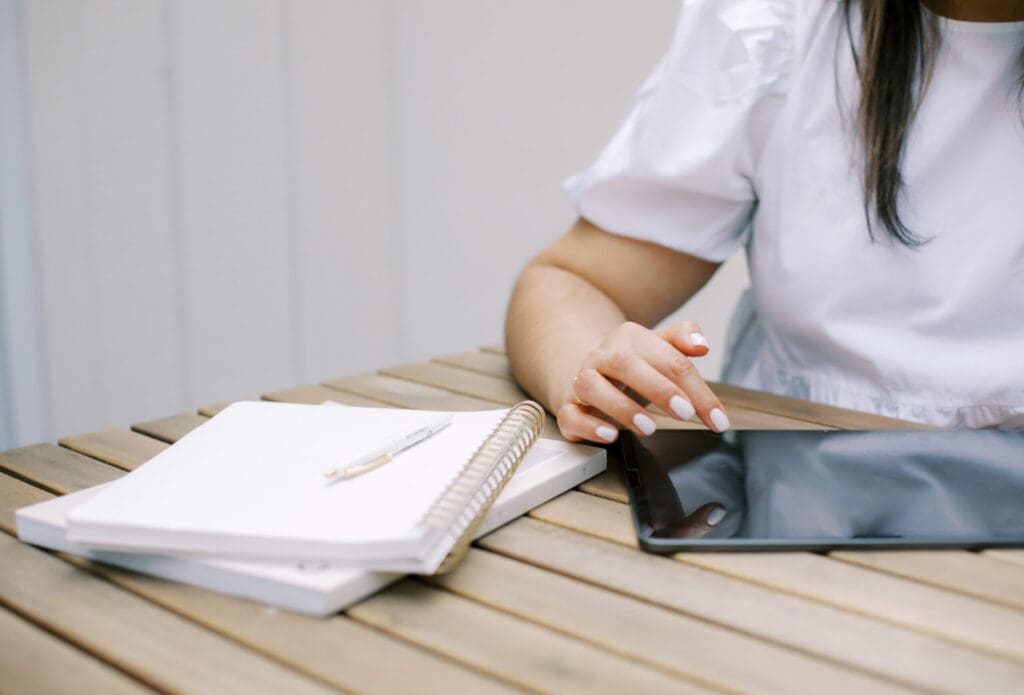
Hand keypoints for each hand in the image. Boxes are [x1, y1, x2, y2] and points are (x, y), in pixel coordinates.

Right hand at [556, 321, 729, 442]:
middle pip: (625, 363)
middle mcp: (603, 356)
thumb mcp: (660, 347)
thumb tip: (702, 345)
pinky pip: (570, 414)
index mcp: (630, 338)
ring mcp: (582, 381)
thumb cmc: (634, 365)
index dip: (698, 390)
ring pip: (590, 386)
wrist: (589, 371)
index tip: (717, 420)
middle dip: (658, 389)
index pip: (669, 359)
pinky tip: (610, 435)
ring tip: (649, 427)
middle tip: (685, 413)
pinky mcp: (569, 408)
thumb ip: (683, 338)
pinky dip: (589, 425)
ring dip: (621, 407)